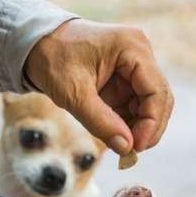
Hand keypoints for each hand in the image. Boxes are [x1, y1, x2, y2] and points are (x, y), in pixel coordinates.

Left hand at [25, 19, 173, 154]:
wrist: (36, 43)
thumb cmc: (52, 59)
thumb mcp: (73, 94)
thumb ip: (101, 122)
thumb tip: (126, 148)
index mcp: (132, 48)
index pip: (156, 92)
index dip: (151, 124)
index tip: (135, 148)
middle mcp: (140, 53)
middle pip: (160, 99)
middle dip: (148, 128)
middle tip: (130, 152)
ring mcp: (135, 64)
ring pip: (150, 104)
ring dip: (138, 127)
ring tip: (120, 145)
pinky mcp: (127, 76)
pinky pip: (136, 104)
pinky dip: (129, 122)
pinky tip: (115, 134)